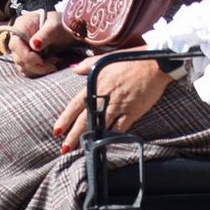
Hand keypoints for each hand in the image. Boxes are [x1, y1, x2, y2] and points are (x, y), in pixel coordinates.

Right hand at [7, 10, 75, 77]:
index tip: (42, 61)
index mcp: (21, 26)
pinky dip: (38, 71)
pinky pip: (27, 69)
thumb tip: (34, 46)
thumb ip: (45, 35)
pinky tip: (49, 66)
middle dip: (35, 65)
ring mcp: (21, 48)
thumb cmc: (61, 23)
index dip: (26, 56)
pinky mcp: (27, 56)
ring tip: (53, 64)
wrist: (66, 27)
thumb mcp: (55, 26)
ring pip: (22, 66)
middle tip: (52, 65)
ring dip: (38, 69)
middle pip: (18, 58)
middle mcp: (17, 37)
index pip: (15, 44)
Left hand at [52, 54, 170, 152]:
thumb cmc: (128, 59)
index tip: (56, 131)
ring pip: (101, 127)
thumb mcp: (103, 59)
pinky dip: (112, 138)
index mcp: (95, 84)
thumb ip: (86, 66)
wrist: (153, 63)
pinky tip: (104, 145)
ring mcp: (119, 106)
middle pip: (86, 121)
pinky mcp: (133, 113)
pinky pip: (120, 129)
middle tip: (64, 148)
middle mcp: (104, 97)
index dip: (65, 119)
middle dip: (74, 136)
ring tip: (82, 150)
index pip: (75, 105)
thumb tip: (74, 69)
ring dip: (91, 140)